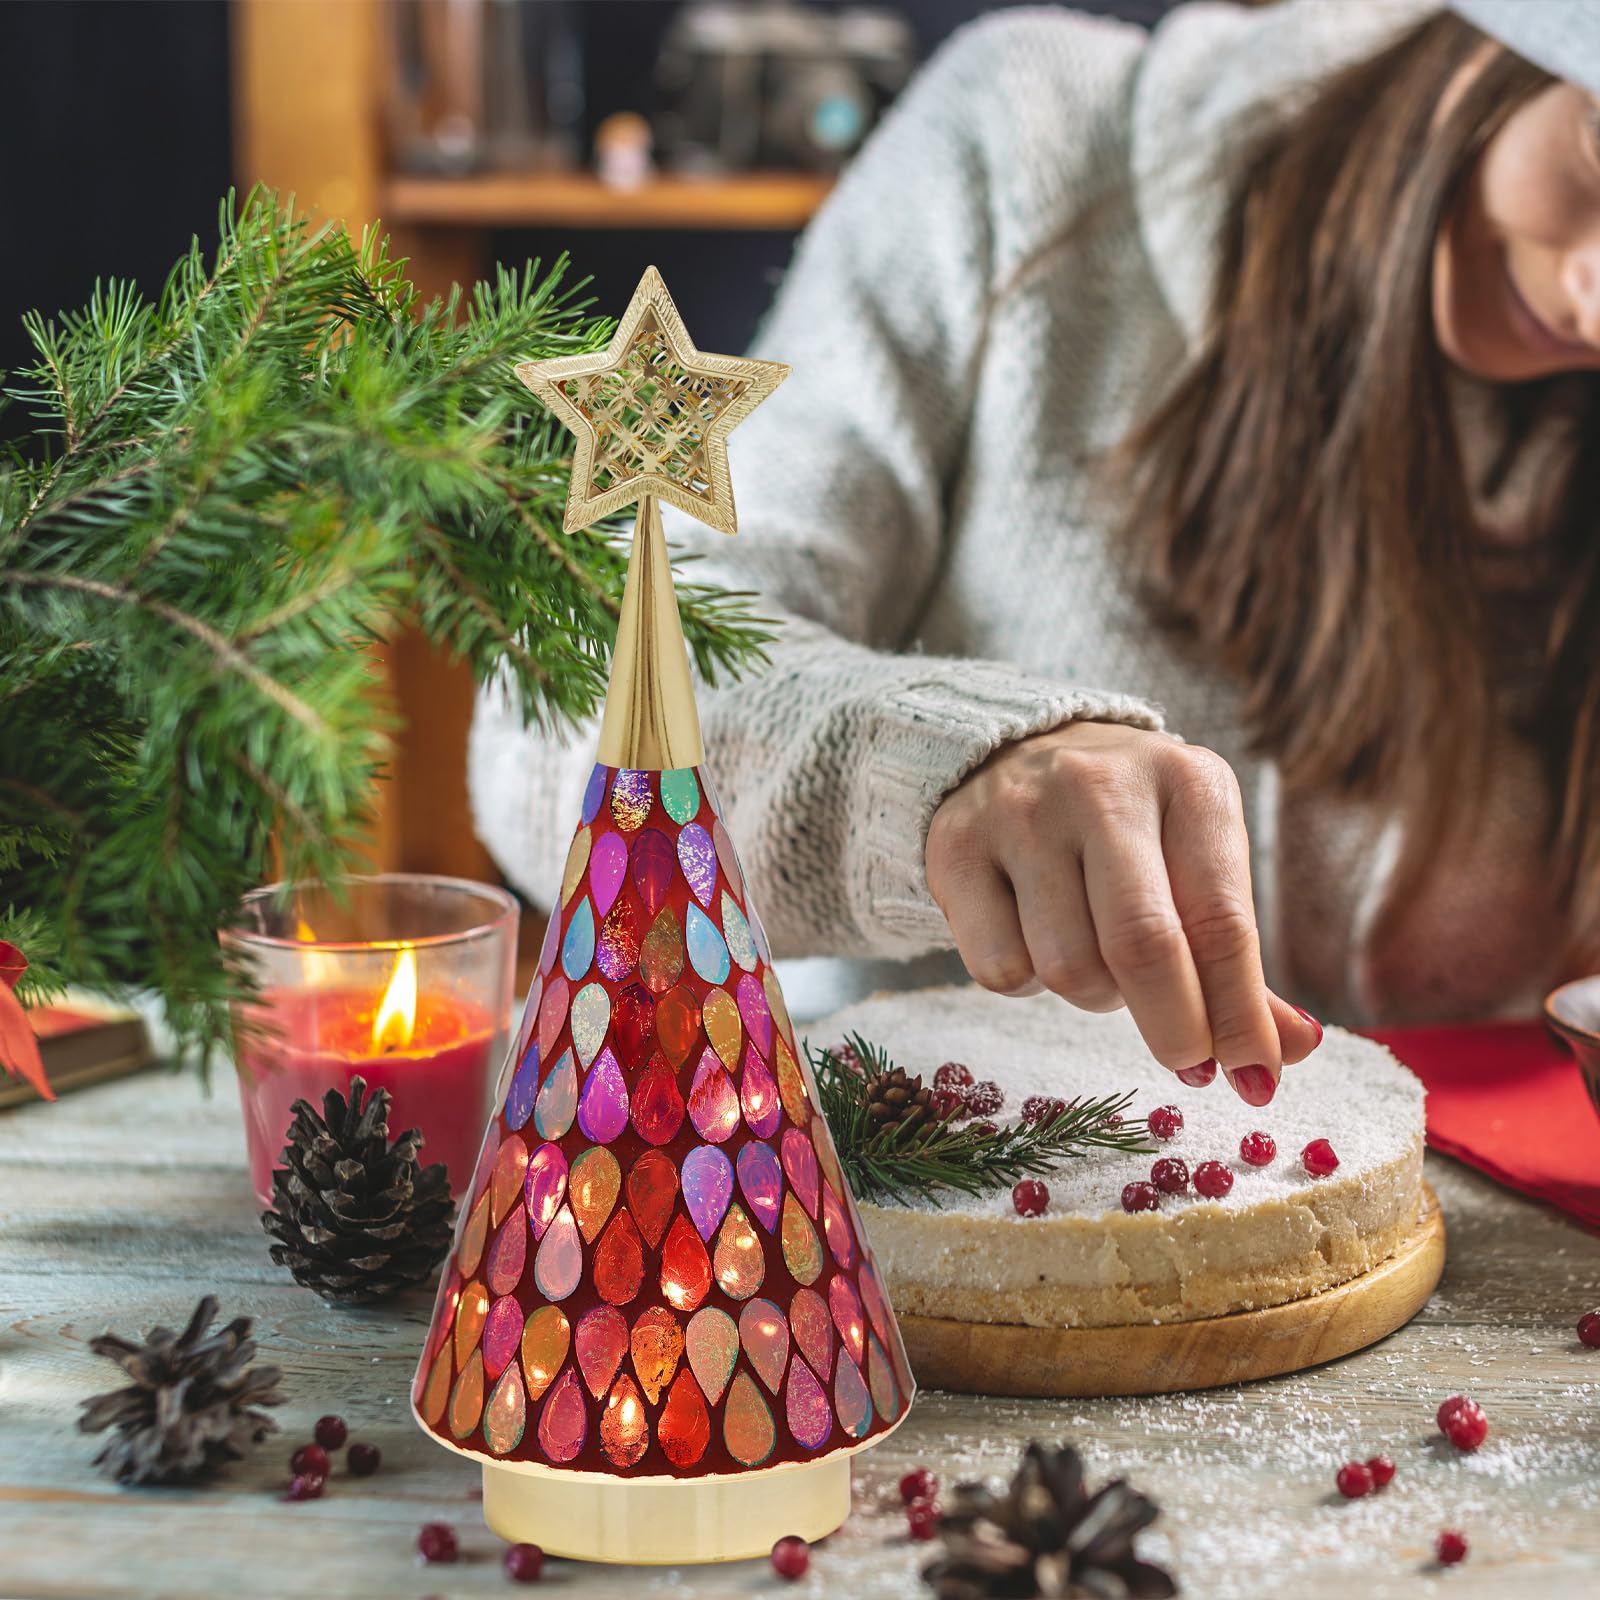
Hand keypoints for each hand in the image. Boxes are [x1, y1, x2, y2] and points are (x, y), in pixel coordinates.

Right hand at [925, 721, 1320, 1102]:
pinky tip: (1035, 941)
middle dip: (1176, 1028)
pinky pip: (998, 969)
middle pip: (1142, 945)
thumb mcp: (1196, 861)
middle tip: (1189, 1064)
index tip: (1254, 1076)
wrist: (1016, 749)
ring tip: (1099, 960)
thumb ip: (1238, 959)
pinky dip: (1026, 984)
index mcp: (1187, 781)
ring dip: (1095, 996)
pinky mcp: (955, 847)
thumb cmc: (1132, 828)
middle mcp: (1100, 785)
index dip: (1239, 1013)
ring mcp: (1019, 811)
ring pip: (1067, 967)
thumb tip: (1295, 1048)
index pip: (1221, 919)